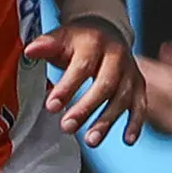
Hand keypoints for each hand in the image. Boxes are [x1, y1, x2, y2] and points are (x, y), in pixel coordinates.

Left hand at [24, 15, 144, 146]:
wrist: (106, 31)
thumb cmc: (79, 41)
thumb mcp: (61, 38)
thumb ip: (46, 45)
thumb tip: (31, 50)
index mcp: (95, 43)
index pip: (81, 67)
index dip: (67, 87)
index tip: (52, 107)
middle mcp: (117, 56)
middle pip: (105, 85)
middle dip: (86, 108)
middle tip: (67, 126)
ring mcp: (130, 71)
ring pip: (122, 98)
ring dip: (107, 121)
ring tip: (91, 140)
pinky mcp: (138, 85)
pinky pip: (140, 106)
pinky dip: (135, 123)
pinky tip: (127, 139)